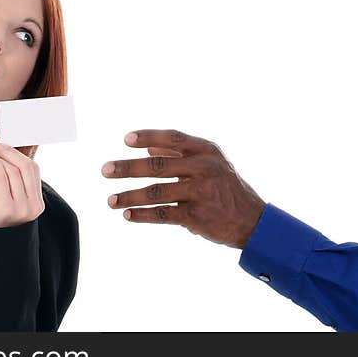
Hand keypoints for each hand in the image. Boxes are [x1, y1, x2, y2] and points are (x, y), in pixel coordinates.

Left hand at [0, 143, 44, 227]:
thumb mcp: (5, 195)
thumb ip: (7, 176)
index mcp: (37, 203)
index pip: (33, 169)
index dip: (17, 154)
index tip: (3, 147)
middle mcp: (33, 207)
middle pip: (25, 167)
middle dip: (8, 152)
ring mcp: (21, 209)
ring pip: (12, 170)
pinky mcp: (6, 209)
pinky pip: (1, 177)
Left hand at [102, 129, 265, 248]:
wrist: (252, 220)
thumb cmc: (226, 188)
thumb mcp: (211, 163)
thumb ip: (181, 154)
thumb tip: (148, 146)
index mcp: (206, 150)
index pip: (172, 138)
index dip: (148, 136)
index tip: (125, 140)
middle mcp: (204, 167)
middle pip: (158, 165)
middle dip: (128, 168)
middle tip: (105, 170)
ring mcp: (201, 191)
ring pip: (157, 191)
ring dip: (130, 196)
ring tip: (111, 200)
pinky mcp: (197, 215)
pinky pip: (163, 214)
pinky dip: (142, 214)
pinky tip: (128, 215)